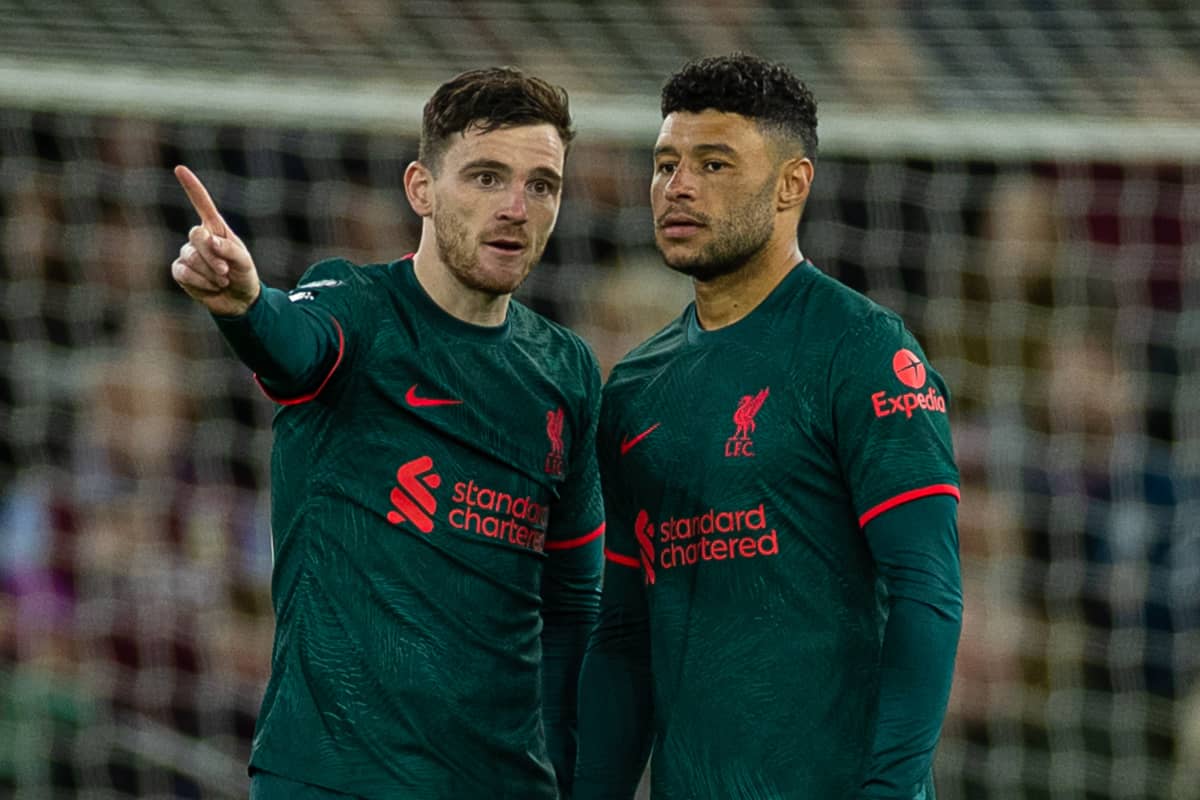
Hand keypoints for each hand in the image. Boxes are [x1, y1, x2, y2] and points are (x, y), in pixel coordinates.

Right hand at [171, 165, 260, 316]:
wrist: (239, 300)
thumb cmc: (244, 274)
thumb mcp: (244, 261)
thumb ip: (229, 249)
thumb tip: (210, 241)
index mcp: (216, 229)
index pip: (202, 204)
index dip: (192, 187)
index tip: (180, 169)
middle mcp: (199, 238)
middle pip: (196, 235)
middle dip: (212, 255)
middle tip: (226, 270)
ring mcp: (188, 253)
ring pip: (191, 257)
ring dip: (210, 272)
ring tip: (223, 280)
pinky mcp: (181, 271)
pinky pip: (184, 272)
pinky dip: (201, 282)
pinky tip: (212, 287)